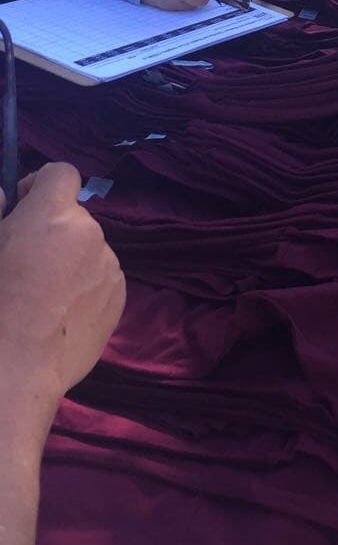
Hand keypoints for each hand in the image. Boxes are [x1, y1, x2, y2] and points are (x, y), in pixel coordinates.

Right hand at [0, 164, 124, 413]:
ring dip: (69, 261)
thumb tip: (7, 194)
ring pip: (87, 251)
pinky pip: (100, 280)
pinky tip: (56, 318)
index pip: (61, 173)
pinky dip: (83, 289)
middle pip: (73, 218)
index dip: (38, 187)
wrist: (11, 370)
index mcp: (54, 214)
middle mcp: (90, 233)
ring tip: (39, 300)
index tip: (20, 210)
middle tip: (22, 265)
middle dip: (51, 232)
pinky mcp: (120, 301)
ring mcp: (109, 268)